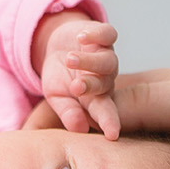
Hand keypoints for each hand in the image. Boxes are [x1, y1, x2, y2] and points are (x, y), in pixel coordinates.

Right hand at [26, 66, 169, 168]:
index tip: (18, 150)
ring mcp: (165, 155)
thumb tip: (86, 113)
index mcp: (152, 92)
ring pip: (104, 167)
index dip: (48, 120)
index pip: (81, 98)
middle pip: (84, 133)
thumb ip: (146, 102)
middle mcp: (152, 121)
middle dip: (49, 153)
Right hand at [36, 13, 119, 137]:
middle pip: (104, 84)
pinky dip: (96, 35)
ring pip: (107, 60)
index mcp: (96, 99)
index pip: (105, 112)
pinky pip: (108, 34)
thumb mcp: (57, 98)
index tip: (112, 135)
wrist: (57, 48)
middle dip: (91, 85)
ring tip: (69, 59)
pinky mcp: (104, 35)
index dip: (109, 122)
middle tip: (76, 87)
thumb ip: (69, 112)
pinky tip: (82, 38)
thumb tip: (80, 129)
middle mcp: (106, 78)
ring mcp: (106, 56)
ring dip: (89, 61)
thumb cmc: (60, 79)